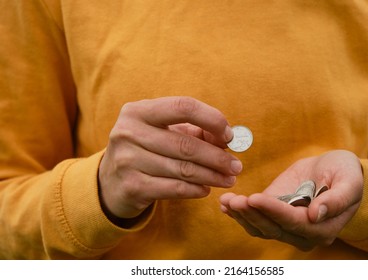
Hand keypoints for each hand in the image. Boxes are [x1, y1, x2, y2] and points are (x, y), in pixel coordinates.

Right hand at [99, 96, 242, 218]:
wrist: (110, 182)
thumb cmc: (145, 150)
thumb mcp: (163, 133)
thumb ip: (194, 131)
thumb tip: (227, 139)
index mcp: (138, 111)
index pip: (183, 106)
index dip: (212, 119)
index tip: (229, 135)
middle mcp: (128, 132)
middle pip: (186, 144)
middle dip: (217, 157)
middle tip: (237, 166)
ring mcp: (127, 160)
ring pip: (183, 169)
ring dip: (212, 176)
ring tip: (229, 179)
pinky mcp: (131, 186)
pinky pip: (174, 189)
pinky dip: (196, 190)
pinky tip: (206, 189)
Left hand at [220, 150, 362, 250]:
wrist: (334, 171)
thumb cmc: (345, 174)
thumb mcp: (349, 180)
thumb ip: (337, 199)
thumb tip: (316, 215)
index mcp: (323, 228)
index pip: (295, 222)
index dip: (274, 211)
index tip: (256, 198)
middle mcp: (303, 233)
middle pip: (273, 229)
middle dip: (253, 214)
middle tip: (235, 200)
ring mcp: (286, 226)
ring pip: (260, 228)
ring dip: (242, 216)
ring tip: (227, 201)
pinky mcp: (274, 216)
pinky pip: (255, 220)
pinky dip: (239, 214)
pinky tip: (225, 204)